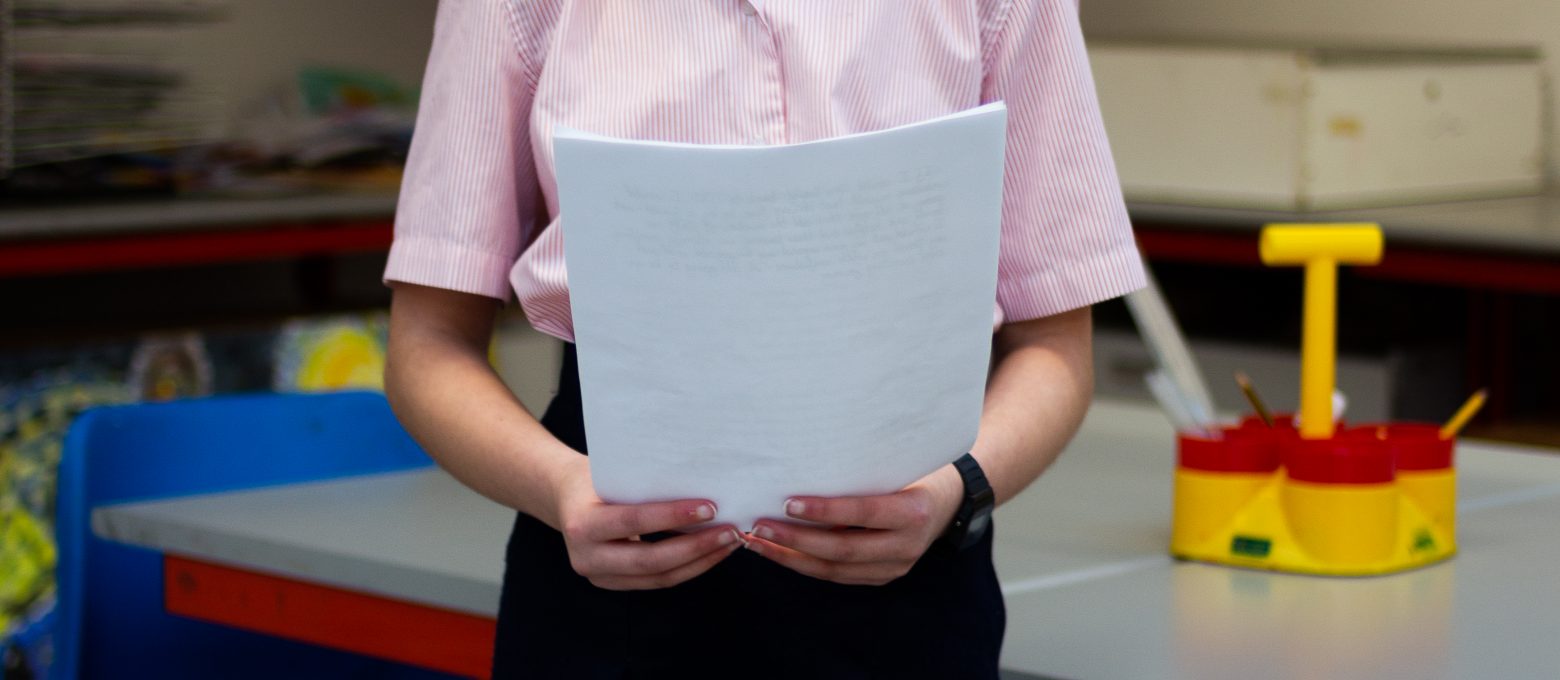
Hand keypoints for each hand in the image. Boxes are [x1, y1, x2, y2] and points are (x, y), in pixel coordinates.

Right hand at [555, 458, 743, 589]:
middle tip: (731, 531)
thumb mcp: (611, 473)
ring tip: (729, 542)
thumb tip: (703, 481)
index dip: (673, 517)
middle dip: (696, 547)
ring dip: (700, 561)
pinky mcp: (613, 583)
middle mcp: (586, 556)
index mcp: (582, 523)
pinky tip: (711, 552)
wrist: (563, 497)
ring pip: (659, 577)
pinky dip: (688, 568)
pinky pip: (657, 581)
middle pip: (651, 560)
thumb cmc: (593, 478)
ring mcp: (598, 576)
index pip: (634, 521)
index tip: (710, 508)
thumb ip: (644, 484)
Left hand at [743, 464, 963, 585]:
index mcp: (914, 512)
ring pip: (833, 570)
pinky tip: (777, 552)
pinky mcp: (880, 577)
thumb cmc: (915, 471)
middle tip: (758, 525)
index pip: (863, 514)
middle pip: (842, 549)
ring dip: (790, 557)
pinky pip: (836, 575)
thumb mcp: (899, 462)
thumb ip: (863, 467)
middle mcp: (906, 547)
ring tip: (756, 541)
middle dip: (795, 540)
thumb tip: (805, 455)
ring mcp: (894, 567)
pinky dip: (803, 564)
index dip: (825, 511)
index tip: (788, 502)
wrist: (949, 502)